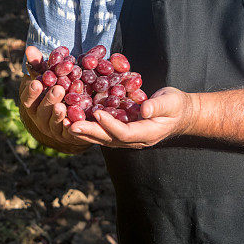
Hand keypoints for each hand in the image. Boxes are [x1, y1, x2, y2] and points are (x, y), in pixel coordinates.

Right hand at [19, 46, 89, 151]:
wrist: (74, 113)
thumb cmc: (58, 88)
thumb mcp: (50, 77)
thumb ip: (41, 65)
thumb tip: (30, 48)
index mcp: (33, 104)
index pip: (27, 100)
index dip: (31, 92)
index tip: (37, 82)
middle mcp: (40, 118)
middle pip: (41, 111)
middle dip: (48, 100)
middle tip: (58, 89)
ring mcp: (53, 129)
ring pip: (54, 123)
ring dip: (58, 114)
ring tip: (63, 105)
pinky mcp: (68, 136)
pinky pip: (69, 133)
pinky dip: (71, 128)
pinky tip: (75, 121)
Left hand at [66, 86, 196, 148]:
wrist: (180, 115)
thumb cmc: (176, 106)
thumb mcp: (172, 102)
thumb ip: (158, 105)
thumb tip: (145, 109)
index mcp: (147, 133)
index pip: (125, 132)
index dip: (110, 124)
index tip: (97, 113)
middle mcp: (134, 140)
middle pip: (108, 139)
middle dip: (88, 132)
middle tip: (69, 125)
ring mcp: (127, 139)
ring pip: (102, 138)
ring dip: (83, 133)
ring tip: (64, 124)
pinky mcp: (122, 132)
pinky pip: (102, 132)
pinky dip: (88, 127)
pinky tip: (73, 119)